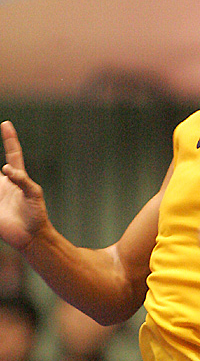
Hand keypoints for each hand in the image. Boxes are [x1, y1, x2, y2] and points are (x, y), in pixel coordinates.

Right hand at [0, 121, 47, 250]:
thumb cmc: (36, 214)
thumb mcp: (34, 194)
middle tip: (2, 128)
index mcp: (16, 176)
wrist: (30, 236)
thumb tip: (7, 169)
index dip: (9, 139)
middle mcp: (3, 182)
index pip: (12, 153)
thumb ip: (23, 180)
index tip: (6, 124)